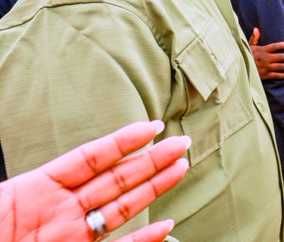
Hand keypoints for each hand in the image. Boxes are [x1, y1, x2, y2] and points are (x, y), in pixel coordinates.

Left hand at [0, 121, 188, 241]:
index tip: (151, 127)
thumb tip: (69, 161)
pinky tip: (165, 227)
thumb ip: (29, 186)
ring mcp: (70, 239)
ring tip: (180, 168)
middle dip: (150, 161)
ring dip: (154, 189)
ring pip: (121, 209)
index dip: (122, 142)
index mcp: (36, 191)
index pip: (89, 159)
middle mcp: (59, 213)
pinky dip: (143, 241)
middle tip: (181, 143)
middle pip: (114, 180)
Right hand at [248, 28, 283, 79]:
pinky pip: (275, 75)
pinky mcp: (264, 75)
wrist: (239, 69)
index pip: (275, 46)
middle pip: (280, 57)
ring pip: (280, 66)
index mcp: (262, 50)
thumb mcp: (248, 47)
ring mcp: (265, 67)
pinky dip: (283, 75)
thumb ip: (254, 39)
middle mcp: (265, 59)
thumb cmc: (244, 56)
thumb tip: (256, 29)